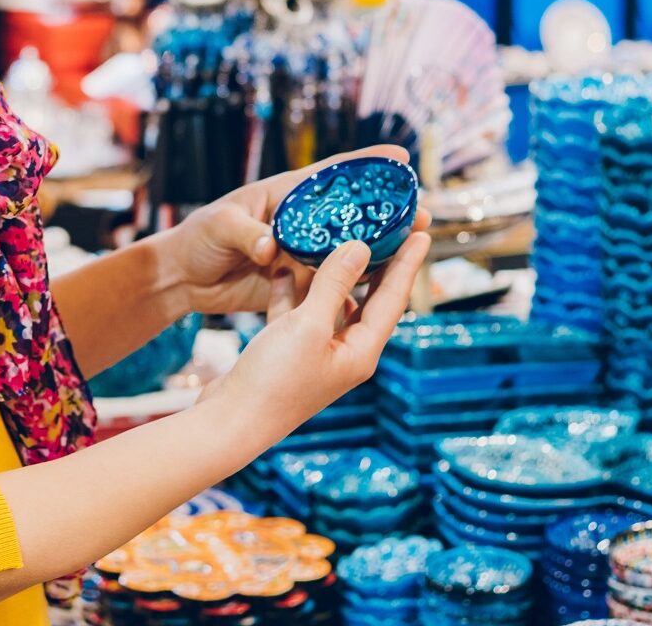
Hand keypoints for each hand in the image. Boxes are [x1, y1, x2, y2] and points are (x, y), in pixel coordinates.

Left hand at [159, 145, 431, 317]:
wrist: (185, 278)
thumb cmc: (197, 237)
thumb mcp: (218, 226)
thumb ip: (245, 233)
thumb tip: (272, 247)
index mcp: (286, 195)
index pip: (331, 174)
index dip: (365, 162)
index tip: (399, 155)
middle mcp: (302, 222)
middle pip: (352, 213)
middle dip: (388, 211)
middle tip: (422, 212)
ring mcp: (303, 253)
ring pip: (350, 249)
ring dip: (381, 249)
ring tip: (416, 249)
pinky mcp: (298, 283)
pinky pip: (333, 282)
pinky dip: (357, 283)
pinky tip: (384, 287)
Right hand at [196, 234, 430, 432]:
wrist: (229, 422)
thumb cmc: (273, 382)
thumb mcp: (307, 326)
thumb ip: (334, 285)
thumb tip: (360, 248)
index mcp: (360, 352)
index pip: (393, 299)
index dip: (407, 264)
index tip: (422, 233)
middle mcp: (344, 353)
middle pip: (368, 299)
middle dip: (377, 264)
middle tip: (387, 229)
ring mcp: (315, 354)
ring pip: (330, 303)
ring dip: (331, 273)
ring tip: (338, 237)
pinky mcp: (288, 353)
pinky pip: (298, 313)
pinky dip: (293, 289)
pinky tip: (285, 265)